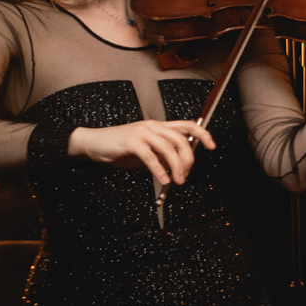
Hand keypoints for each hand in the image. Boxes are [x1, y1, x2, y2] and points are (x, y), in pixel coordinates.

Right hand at [68, 119, 217, 185]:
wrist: (94, 143)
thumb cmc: (119, 148)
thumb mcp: (145, 152)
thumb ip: (161, 156)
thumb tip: (178, 167)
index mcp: (158, 126)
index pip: (187, 125)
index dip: (202, 134)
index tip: (211, 146)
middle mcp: (153, 126)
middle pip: (181, 139)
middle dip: (188, 159)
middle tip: (186, 175)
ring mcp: (142, 132)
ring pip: (168, 148)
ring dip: (175, 167)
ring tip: (177, 181)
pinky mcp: (131, 142)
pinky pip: (150, 156)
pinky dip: (158, 169)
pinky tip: (162, 179)